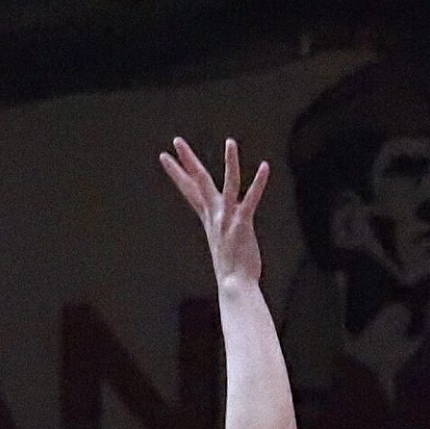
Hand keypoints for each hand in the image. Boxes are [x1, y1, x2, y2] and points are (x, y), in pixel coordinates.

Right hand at [158, 136, 269, 286]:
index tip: (165, 157)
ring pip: (228, 184)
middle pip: (199, 182)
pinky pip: (250, 199)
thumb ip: (220, 230)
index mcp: (209, 219)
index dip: (177, 173)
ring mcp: (227, 219)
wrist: (235, 287)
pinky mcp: (242, 224)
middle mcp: (215, 216)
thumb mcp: (222, 243)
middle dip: (188, 160)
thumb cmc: (232, 270)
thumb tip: (219, 227)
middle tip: (176, 141)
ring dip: (230, 162)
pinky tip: (264, 167)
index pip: (190, 190)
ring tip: (230, 142)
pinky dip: (258, 183)